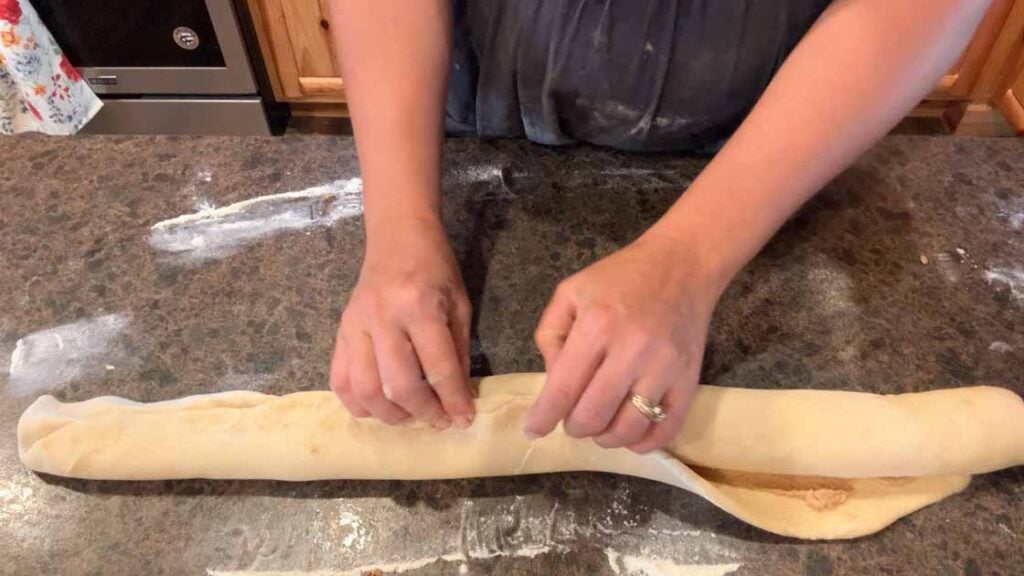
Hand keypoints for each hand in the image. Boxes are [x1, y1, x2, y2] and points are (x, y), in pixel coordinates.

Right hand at [330, 217, 473, 428]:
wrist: (397, 237)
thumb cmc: (435, 269)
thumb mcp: (459, 305)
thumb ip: (458, 353)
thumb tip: (459, 398)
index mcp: (420, 307)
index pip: (438, 367)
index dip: (453, 400)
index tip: (464, 419)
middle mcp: (383, 318)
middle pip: (398, 385)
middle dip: (422, 412)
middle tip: (439, 420)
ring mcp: (355, 326)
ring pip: (365, 389)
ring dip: (389, 415)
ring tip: (410, 416)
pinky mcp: (340, 332)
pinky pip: (339, 380)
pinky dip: (357, 403)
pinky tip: (378, 407)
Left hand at [524, 231, 722, 452]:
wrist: (682, 265)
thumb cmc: (620, 277)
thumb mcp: (570, 291)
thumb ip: (550, 335)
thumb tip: (553, 384)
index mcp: (597, 325)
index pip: (564, 388)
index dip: (544, 417)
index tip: (532, 430)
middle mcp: (632, 350)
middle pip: (594, 415)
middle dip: (574, 427)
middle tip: (572, 419)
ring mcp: (665, 368)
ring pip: (629, 429)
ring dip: (605, 438)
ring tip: (599, 426)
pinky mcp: (690, 379)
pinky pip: (667, 429)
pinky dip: (643, 443)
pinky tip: (628, 434)